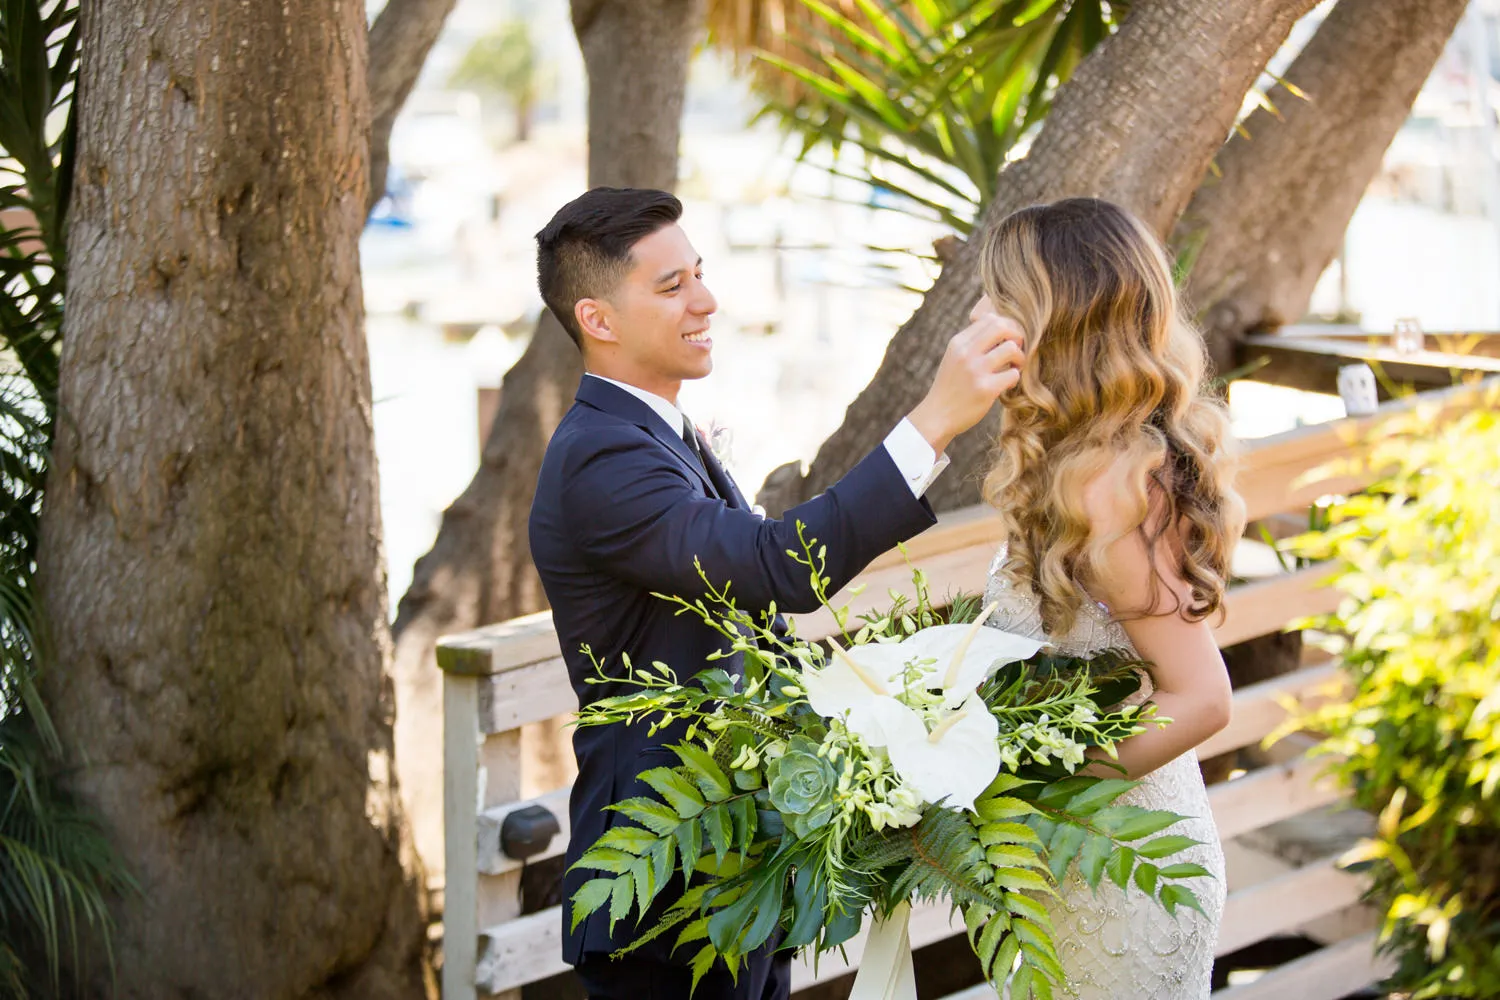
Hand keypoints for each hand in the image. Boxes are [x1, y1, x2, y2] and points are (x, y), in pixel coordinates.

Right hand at [907, 297, 1024, 454]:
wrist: (937, 416)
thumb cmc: (950, 387)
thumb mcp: (953, 358)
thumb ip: (972, 343)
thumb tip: (1001, 326)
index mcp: (958, 343)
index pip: (990, 319)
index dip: (1005, 327)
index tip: (1006, 341)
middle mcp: (966, 353)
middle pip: (1002, 327)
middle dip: (1016, 336)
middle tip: (1016, 350)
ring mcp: (976, 371)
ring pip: (1012, 349)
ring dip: (1020, 358)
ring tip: (1014, 367)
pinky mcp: (986, 389)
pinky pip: (1013, 374)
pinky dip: (1015, 378)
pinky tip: (1007, 384)